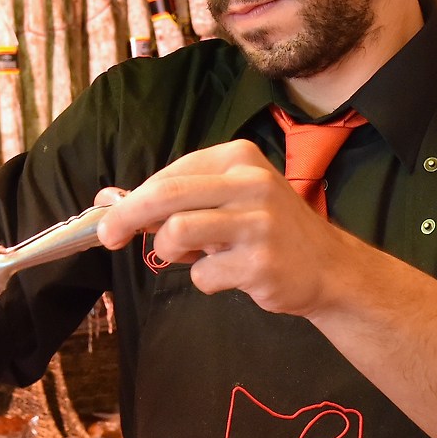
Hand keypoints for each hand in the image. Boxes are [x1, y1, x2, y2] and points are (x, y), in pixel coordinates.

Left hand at [92, 139, 371, 317]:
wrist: (328, 267)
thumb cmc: (268, 230)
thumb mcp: (227, 200)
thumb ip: (174, 198)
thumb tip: (108, 198)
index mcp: (239, 158)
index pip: (170, 174)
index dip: (133, 197)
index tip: (110, 217)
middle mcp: (250, 183)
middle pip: (166, 196)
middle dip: (126, 217)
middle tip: (108, 237)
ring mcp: (258, 223)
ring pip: (177, 233)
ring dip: (169, 252)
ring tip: (190, 257)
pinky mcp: (260, 263)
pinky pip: (204, 275)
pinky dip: (206, 280)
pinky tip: (231, 274)